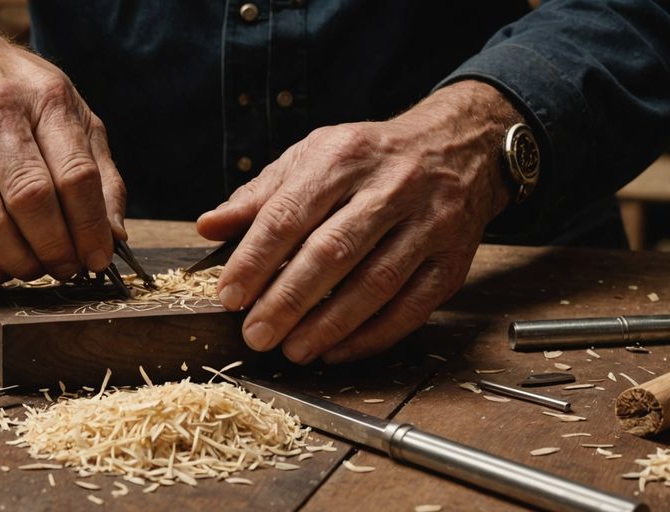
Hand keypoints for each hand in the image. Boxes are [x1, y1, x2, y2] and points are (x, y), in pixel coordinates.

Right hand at [0, 14, 125, 284]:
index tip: (96, 258)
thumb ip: (100, 171)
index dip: (90, 228)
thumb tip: (114, 235)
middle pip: (30, 200)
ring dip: (16, 263)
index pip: (75, 174)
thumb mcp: (68, 111)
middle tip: (64, 267)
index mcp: (43, 98)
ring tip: (32, 267)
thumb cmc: (12, 94)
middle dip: (55, 249)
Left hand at [197, 80, 520, 363]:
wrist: (460, 147)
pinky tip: (338, 350)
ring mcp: (428, 224)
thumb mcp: (313, 157)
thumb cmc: (371, 158)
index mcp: (343, 157)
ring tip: (293, 350)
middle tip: (256, 335)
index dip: (256, 259)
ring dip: (329, 325)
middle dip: (289, 300)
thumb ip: (260, 196)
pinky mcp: (452, 261)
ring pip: (375, 284)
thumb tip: (209, 226)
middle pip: (333, 252)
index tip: (229, 296)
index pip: (290, 213)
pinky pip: (412, 307)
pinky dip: (372, 335)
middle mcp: (390, 188)